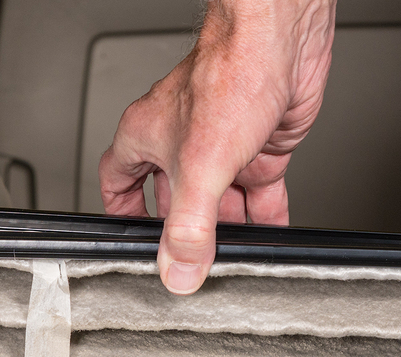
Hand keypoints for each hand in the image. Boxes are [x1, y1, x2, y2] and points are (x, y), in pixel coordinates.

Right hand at [98, 0, 335, 293]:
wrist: (282, 43)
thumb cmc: (232, 74)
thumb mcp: (200, 167)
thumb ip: (189, 226)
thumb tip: (179, 270)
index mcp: (149, 136)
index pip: (118, 182)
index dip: (121, 213)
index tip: (130, 240)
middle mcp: (183, 140)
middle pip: (174, 201)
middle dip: (185, 233)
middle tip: (192, 263)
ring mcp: (224, 144)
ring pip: (219, 201)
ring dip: (227, 230)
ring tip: (232, 258)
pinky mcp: (260, 146)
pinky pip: (258, 193)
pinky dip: (263, 216)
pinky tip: (268, 236)